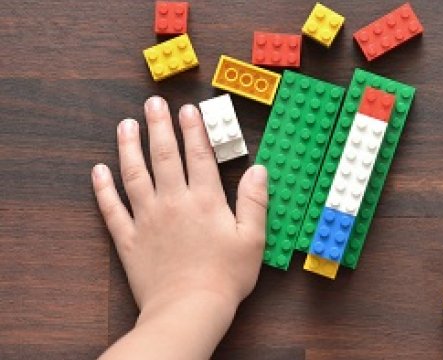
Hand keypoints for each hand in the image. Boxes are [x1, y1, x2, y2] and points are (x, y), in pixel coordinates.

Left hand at [92, 96, 266, 358]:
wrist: (189, 309)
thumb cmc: (226, 277)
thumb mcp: (253, 239)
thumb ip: (255, 201)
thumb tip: (258, 169)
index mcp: (205, 201)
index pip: (199, 156)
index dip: (194, 130)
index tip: (188, 109)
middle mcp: (173, 202)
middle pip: (164, 156)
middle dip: (159, 127)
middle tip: (153, 104)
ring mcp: (147, 219)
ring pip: (134, 175)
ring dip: (129, 147)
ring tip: (126, 125)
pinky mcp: (129, 239)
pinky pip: (112, 209)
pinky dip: (103, 189)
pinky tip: (98, 171)